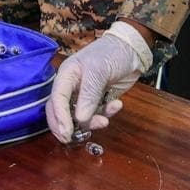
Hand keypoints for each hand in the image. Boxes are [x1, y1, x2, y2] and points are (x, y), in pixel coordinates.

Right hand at [47, 22, 152, 142]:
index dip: (59, 117)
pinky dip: (106, 114)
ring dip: (92, 121)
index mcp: (66, 75)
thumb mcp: (99, 71)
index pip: (56, 99)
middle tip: (71, 139)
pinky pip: (96, 114)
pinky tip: (117, 105)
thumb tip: (80, 118)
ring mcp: (84, 95)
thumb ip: (89, 95)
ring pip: (80, 117)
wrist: (132, 50)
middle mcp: (72, 87)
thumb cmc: (112, 53)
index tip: (66, 133)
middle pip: (61, 111)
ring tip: (105, 121)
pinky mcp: (98, 100)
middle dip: (67, 126)